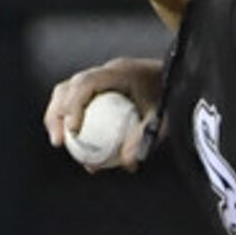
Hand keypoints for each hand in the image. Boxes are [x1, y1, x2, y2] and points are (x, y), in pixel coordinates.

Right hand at [42, 59, 162, 169]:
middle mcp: (106, 72)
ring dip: (58, 117)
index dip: (74, 105)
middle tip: (59, 141)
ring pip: (67, 93)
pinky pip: (77, 102)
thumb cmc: (170, 98)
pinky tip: (75, 143)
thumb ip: (144, 138)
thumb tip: (127, 162)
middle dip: (57, 114)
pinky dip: (71, 119)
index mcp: (119, 72)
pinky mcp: (100, 88)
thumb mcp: (162, 119)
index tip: (73, 131)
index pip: (86, 83)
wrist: (178, 82)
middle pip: (68, 87)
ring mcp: (101, 79)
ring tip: (60, 142)